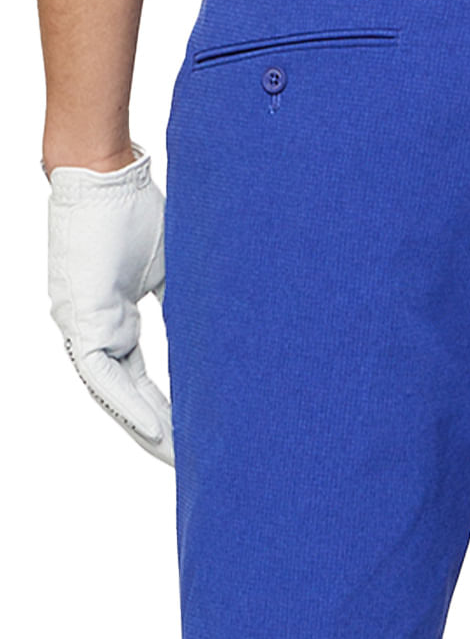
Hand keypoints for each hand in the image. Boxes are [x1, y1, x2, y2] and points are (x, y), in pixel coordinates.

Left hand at [45, 141, 173, 465]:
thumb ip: (184, 302)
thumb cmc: (133, 211)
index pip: (141, 380)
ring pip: (114, 394)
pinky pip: (106, 374)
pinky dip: (132, 404)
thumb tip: (219, 328)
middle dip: (158, 432)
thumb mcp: (171, 267)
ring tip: (178, 459)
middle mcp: (94, 332)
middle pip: (127, 397)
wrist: (102, 175)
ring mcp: (83, 327)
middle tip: (188, 464)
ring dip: (146, 429)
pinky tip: (158, 431)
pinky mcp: (81, 318)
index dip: (165, 410)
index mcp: (114, 320)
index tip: (192, 437)